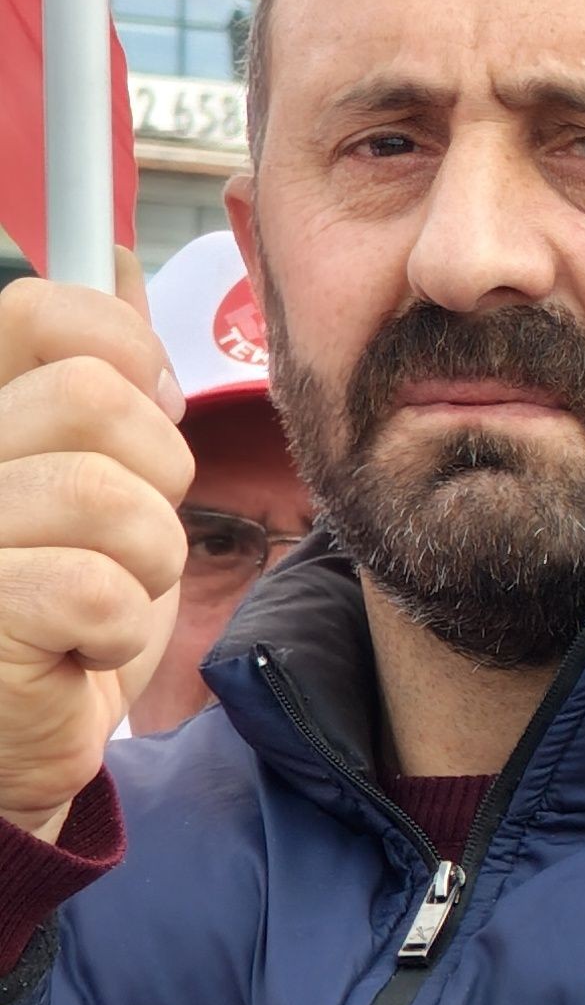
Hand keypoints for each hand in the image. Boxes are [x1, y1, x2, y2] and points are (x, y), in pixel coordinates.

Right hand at [0, 279, 192, 837]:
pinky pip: (99, 587)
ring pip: (110, 495)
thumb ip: (87, 366)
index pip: (48, 311)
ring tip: (97, 595)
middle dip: (151, 474)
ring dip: (144, 557)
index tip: (142, 418)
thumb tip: (110, 259)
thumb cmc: (53, 604)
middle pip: (92, 398)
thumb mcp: (83, 469)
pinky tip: (79, 645)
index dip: (126, 356)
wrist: (12, 745)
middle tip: (117, 536)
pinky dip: (120, 625)